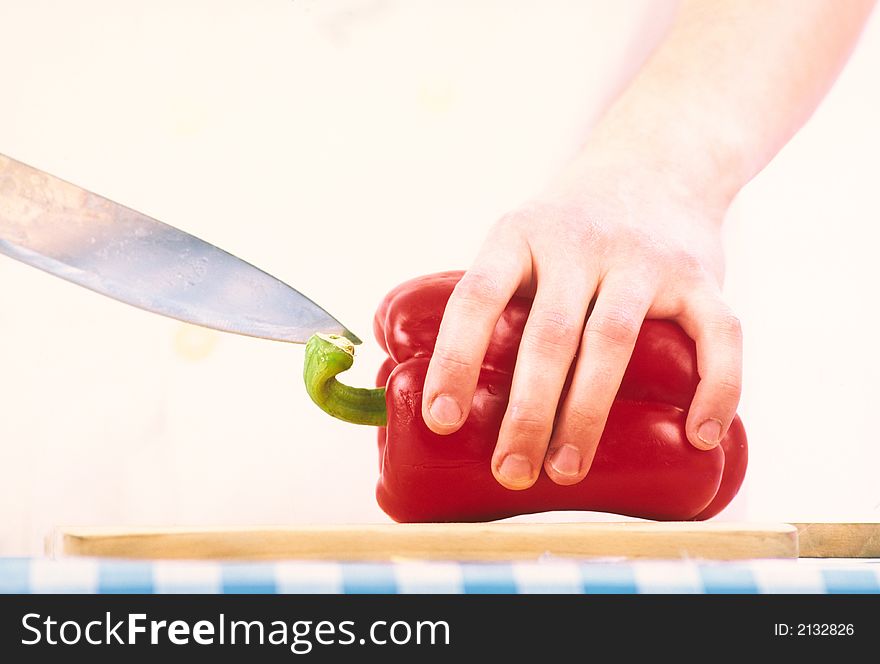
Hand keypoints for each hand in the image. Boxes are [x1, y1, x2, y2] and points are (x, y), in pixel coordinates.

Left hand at [420, 152, 742, 489]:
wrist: (654, 164)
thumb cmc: (570, 230)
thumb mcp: (522, 239)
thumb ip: (495, 302)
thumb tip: (445, 397)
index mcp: (521, 234)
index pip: (478, 297)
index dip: (455, 359)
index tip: (443, 420)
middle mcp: (579, 241)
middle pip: (549, 334)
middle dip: (527, 412)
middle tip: (511, 470)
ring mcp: (642, 257)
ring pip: (613, 341)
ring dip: (587, 414)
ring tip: (565, 471)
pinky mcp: (700, 274)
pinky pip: (717, 334)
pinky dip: (715, 387)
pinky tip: (697, 436)